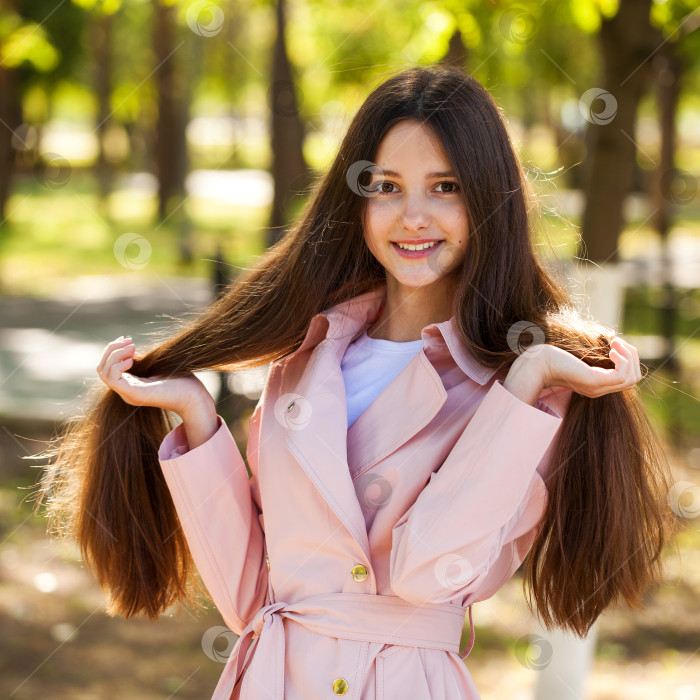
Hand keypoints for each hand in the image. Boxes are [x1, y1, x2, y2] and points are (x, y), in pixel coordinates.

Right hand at [96, 336, 212, 416]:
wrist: (194, 396)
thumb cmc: (181, 379)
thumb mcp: (156, 364)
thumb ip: (141, 357)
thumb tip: (129, 346)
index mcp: (131, 383)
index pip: (107, 366)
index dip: (113, 350)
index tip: (127, 339)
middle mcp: (126, 390)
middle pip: (102, 368)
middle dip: (111, 350)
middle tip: (129, 341)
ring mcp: (129, 393)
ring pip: (104, 373)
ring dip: (114, 355)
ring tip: (132, 347)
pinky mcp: (134, 394)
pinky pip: (113, 380)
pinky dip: (117, 365)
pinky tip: (133, 358)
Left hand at [536, 335, 641, 397]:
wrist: (537, 363)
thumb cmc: (553, 356)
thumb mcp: (579, 355)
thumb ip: (594, 354)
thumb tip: (612, 340)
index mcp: (597, 384)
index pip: (628, 379)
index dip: (629, 360)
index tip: (616, 344)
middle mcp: (599, 389)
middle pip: (634, 380)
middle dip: (633, 357)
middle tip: (618, 342)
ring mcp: (598, 387)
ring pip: (632, 378)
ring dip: (630, 356)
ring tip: (615, 344)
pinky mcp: (594, 381)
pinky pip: (622, 376)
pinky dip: (623, 360)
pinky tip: (611, 349)